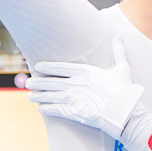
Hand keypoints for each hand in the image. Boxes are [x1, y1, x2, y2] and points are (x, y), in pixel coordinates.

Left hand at [26, 38, 142, 140]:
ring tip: (30, 96)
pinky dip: (46, 109)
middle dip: (38, 82)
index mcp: (85, 71)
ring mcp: (74, 98)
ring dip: (39, 96)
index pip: (61, 67)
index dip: (47, 67)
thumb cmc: (124, 89)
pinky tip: (40, 108)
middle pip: (51, 82)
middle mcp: (76, 84)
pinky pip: (56, 110)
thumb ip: (118, 52)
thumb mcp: (122, 68)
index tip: (37, 66)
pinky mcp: (75, 113)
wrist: (124, 111)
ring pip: (50, 96)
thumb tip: (119, 37)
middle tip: (27, 82)